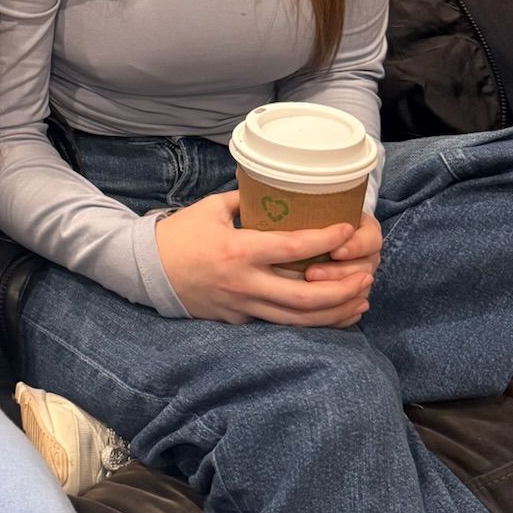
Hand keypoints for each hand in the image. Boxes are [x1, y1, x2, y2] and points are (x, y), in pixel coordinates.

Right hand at [155, 193, 374, 326]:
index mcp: (239, 251)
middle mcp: (245, 284)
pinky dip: (311, 323)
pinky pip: (281, 325)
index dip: (325, 240)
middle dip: (343, 290)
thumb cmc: (181, 233)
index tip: (347, 229)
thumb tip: (278, 187)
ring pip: (298, 321)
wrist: (146, 270)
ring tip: (361, 299)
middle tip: (367, 277)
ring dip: (335, 312)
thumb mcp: (213, 208)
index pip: (293, 248)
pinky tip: (334, 315)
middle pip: (305, 297)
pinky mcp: (239, 322)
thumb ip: (248, 200)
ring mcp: (242, 307)